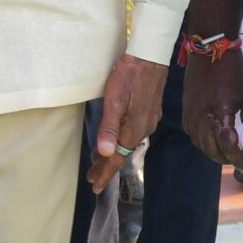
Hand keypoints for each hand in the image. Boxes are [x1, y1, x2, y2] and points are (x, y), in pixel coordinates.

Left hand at [91, 54, 167, 189]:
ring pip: (128, 143)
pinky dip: (122, 141)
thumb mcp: (114, 100)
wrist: (150, 56)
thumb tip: (105, 153)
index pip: (117, 158)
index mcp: (134, 129)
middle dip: (107, 166)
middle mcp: (144, 128)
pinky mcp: (150, 111)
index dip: (105, 173)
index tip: (94, 186)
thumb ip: (109, 127)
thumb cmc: (128, 76)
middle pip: (123, 153)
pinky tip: (116, 139)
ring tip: (99, 160)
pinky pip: (134, 134)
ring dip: (114, 153)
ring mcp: (149, 120)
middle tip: (92, 176)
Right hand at [183, 45, 242, 168]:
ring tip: (224, 153)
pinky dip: (199, 140)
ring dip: (211, 151)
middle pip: (210, 149)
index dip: (236, 159)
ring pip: (198, 143)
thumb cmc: (232, 70)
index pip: (227, 147)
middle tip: (236, 161)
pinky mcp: (185, 108)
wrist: (210, 49)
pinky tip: (208, 139)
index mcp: (218, 115)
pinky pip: (190, 132)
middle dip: (224, 158)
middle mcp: (201, 118)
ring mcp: (190, 114)